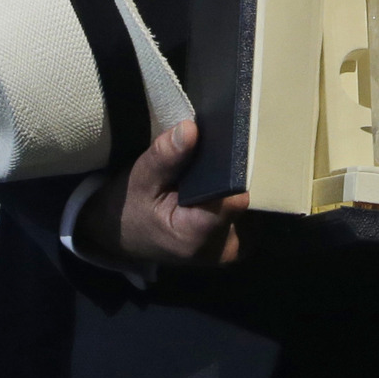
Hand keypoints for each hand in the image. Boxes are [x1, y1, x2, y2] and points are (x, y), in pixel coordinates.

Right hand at [75, 120, 247, 269]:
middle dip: (236, 174)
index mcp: (195, 237)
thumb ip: (165, 156)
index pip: (234, 198)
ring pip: (254, 206)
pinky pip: (251, 213)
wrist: (124, 236)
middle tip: (220, 150)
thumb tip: (190, 128)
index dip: (234, 169)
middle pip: (248, 200)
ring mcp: (234, 248)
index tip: (229, 143)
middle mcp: (222, 249)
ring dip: (239, 183)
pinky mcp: (240, 242)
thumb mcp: (139, 178)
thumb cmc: (130, 208)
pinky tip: (223, 181)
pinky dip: (238, 194)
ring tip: (220, 164)